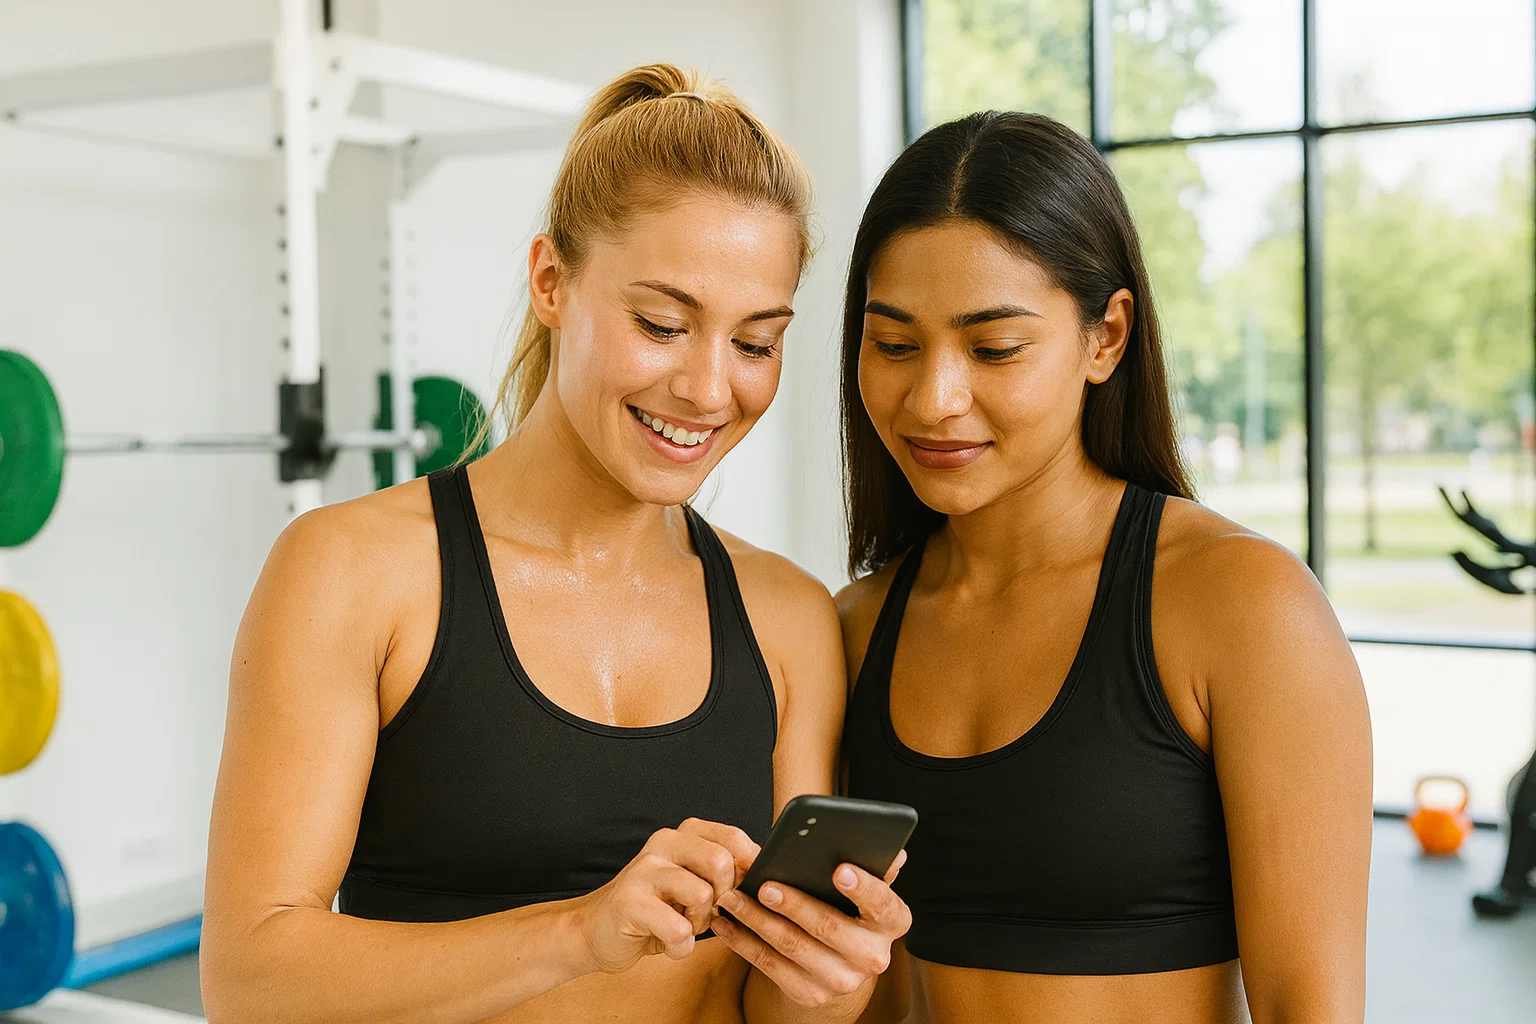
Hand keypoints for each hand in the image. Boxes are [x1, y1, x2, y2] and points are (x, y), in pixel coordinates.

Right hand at [573, 818, 759, 974]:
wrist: (595, 931)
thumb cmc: (655, 909)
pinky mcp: (630, 902)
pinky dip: (681, 946)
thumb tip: (767, 875)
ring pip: (703, 894)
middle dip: (724, 896)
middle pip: (722, 861)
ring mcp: (644, 871)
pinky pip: (678, 929)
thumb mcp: (693, 883)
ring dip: (700, 922)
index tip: (742, 891)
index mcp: (683, 834)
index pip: (733, 837)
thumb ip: (724, 873)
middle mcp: (663, 844)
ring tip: (683, 925)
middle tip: (709, 912)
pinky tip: (668, 943)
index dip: (748, 869)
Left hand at [711, 850, 910, 1006]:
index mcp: (892, 922)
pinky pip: (769, 966)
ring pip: (792, 947)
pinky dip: (743, 943)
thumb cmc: (846, 906)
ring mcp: (842, 980)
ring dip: (757, 920)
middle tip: (765, 885)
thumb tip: (893, 853)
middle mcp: (872, 956)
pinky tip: (727, 923)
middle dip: (794, 905)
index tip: (839, 869)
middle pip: (830, 928)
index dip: (862, 888)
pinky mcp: (810, 994)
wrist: (836, 960)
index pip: (882, 903)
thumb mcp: (862, 887)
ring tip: (733, 898)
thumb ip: (872, 867)